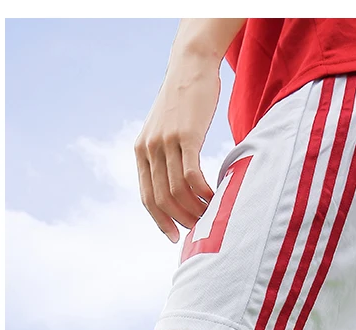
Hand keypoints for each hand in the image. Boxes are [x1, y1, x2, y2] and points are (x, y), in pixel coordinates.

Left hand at [135, 56, 218, 241]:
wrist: (191, 65)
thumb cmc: (183, 101)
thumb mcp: (165, 129)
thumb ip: (165, 155)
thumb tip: (175, 186)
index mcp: (141, 150)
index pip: (146, 197)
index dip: (160, 221)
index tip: (174, 237)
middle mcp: (149, 147)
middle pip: (162, 198)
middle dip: (180, 219)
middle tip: (198, 229)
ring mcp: (166, 141)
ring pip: (177, 191)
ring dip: (194, 209)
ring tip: (209, 215)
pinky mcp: (186, 136)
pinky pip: (192, 176)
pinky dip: (203, 193)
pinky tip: (214, 197)